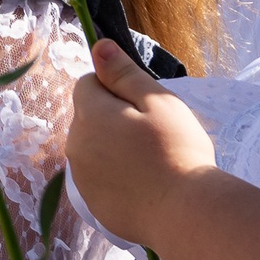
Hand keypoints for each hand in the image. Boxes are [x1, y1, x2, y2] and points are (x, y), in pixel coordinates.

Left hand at [69, 40, 217, 250]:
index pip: (88, 84)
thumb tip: (98, 46)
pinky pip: (99, 177)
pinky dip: (116, 176)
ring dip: (112, 147)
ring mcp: (80, 177)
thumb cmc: (177, 150)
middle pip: (88, 117)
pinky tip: (144, 185)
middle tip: (153, 133)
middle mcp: (74, 144)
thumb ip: (124, 74)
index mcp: (89, 115)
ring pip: (92, 147)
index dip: (115, 88)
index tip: (144, 104)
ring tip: (151, 161)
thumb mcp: (159, 102)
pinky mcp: (92, 203)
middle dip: (113, 117)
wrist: (185, 213)